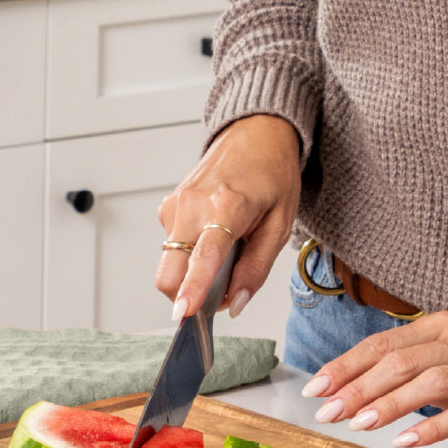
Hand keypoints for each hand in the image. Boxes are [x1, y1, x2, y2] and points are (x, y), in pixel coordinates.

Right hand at [156, 115, 301, 319]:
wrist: (254, 134)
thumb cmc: (271, 173)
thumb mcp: (279, 224)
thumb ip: (256, 268)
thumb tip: (236, 303)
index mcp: (226, 206)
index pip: (203, 256)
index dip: (192, 289)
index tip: (183, 313)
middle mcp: (191, 205)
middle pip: (169, 271)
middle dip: (186, 295)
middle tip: (218, 295)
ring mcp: (175, 205)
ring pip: (168, 264)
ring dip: (190, 277)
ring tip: (224, 258)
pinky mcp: (168, 208)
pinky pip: (171, 248)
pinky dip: (188, 257)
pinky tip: (212, 240)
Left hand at [300, 310, 447, 445]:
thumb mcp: (441, 364)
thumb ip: (401, 371)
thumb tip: (343, 392)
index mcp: (439, 326)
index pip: (382, 344)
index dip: (346, 366)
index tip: (315, 389)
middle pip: (401, 362)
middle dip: (358, 388)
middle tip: (328, 413)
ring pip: (431, 382)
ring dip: (391, 403)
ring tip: (360, 424)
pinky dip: (432, 427)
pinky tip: (405, 440)